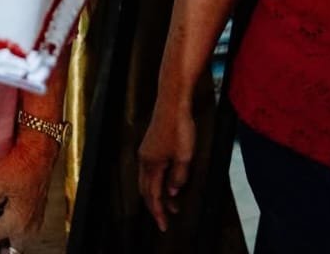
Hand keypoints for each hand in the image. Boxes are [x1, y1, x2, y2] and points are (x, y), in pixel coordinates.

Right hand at [137, 97, 194, 232]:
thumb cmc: (179, 128)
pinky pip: (151, 170)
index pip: (153, 195)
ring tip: (172, 204)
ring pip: (148, 180)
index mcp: (151, 164)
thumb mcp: (184, 157)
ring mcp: (146, 152)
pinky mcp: (150, 146)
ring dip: (157, 194)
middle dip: (155, 206)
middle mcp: (144, 159)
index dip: (158, 212)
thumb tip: (172, 193)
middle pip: (146, 189)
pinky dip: (157, 182)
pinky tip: (168, 183)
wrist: (172, 104)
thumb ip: (178, 177)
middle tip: (165, 220)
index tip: (163, 226)